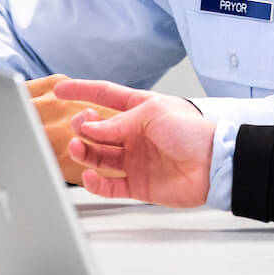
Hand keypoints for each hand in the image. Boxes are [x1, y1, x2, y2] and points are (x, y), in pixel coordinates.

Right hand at [56, 79, 213, 205]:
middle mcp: (135, 135)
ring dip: (84, 152)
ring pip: (99, 156)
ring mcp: (135, 159)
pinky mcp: (138, 184)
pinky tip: (89, 175)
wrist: (213, 165)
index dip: (81, 91)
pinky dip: (95, 182)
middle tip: (80, 126)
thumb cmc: (193, 133)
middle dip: (83, 126)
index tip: (60, 89)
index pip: (105, 96)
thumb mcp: (153, 114)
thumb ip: (118, 123)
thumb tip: (90, 128)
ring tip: (77, 148)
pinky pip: (109, 185)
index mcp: (141, 110)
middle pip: (98, 130)